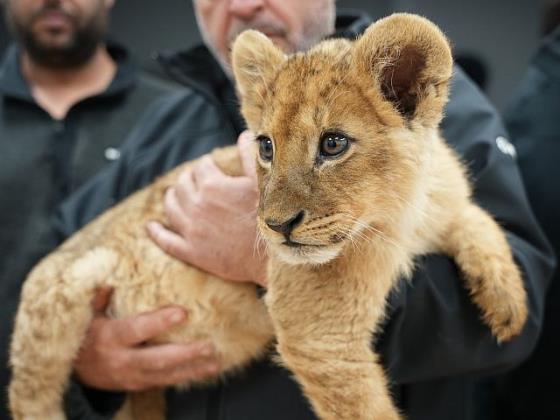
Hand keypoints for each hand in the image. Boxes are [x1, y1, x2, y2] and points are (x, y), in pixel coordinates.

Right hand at [74, 287, 219, 390]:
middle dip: (184, 354)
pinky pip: (166, 382)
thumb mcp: (87, 314)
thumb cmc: (87, 334)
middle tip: (208, 346)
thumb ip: (99, 297)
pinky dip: (187, 377)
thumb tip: (110, 277)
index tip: (183, 313)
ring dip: (192, 370)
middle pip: (157, 359)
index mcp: (110, 338)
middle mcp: (122, 360)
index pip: (137, 330)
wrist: (76, 372)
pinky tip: (207, 370)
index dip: (159, 322)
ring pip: (166, 375)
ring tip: (215, 362)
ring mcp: (133, 376)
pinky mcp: (141, 385)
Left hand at [147, 131, 266, 286]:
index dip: (207, 164)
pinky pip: (167, 241)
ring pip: (171, 207)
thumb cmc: (271, 218)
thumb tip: (245, 135)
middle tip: (195, 179)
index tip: (212, 166)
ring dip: (171, 197)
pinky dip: (156, 232)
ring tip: (174, 194)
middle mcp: (197, 206)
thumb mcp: (263, 182)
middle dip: (188, 178)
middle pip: (182, 184)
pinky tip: (151, 227)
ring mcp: (192, 231)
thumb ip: (250, 156)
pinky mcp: (192, 253)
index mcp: (213, 186)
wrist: (272, 258)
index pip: (201, 167)